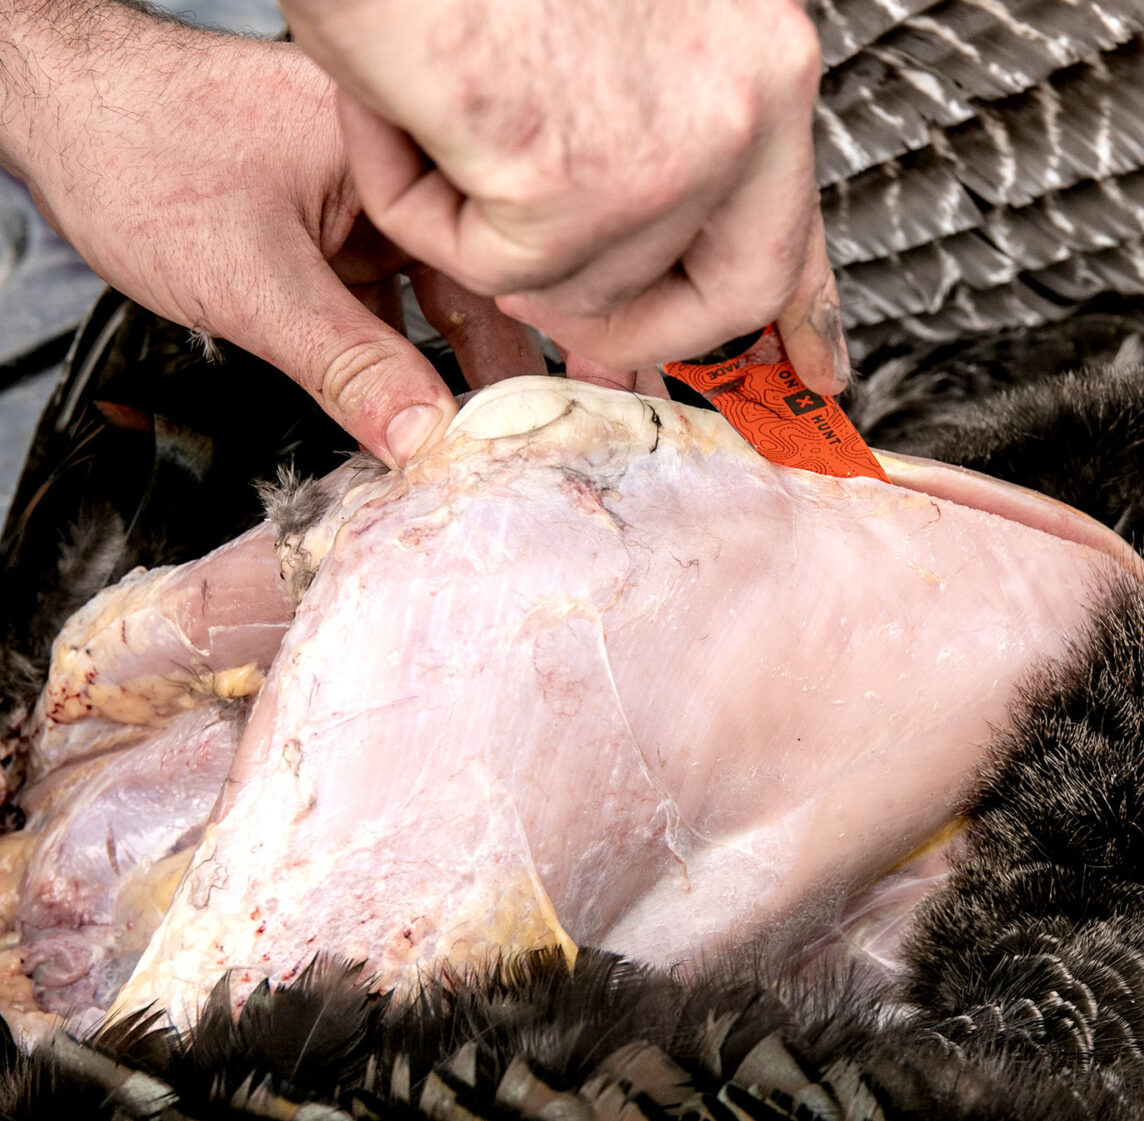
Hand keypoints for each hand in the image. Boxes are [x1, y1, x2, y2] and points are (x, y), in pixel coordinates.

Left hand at [0, 5, 545, 465]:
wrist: (54, 113)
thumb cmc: (134, 153)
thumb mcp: (253, 282)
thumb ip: (346, 366)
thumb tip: (420, 434)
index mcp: (396, 149)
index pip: (491, 254)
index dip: (530, 334)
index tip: (545, 411)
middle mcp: (393, 167)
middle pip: (474, 277)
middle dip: (495, 361)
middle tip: (518, 440)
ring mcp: (362, 198)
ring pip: (431, 295)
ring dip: (443, 364)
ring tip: (470, 437)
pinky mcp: (330, 227)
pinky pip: (384, 296)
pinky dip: (393, 350)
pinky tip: (408, 403)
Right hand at [278, 0, 849, 394]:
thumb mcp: (634, 39)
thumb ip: (676, 138)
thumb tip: (671, 258)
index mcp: (764, 61)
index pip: (801, 228)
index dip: (802, 313)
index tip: (815, 370)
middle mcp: (744, 106)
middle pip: (730, 296)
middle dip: (638, 326)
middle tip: (554, 301)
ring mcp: (669, 155)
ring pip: (587, 285)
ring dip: (488, 229)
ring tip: (444, 121)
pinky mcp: (573, 189)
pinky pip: (494, 268)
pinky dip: (422, 208)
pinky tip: (407, 117)